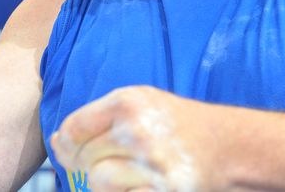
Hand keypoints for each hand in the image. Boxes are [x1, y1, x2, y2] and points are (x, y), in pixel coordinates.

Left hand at [50, 86, 221, 191]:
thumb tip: (56, 141)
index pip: (73, 128)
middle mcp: (139, 129)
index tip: (74, 152)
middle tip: (112, 164)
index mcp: (128, 101)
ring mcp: (152, 163)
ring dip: (106, 185)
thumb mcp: (139, 106)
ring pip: (98, 182)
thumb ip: (96, 119)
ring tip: (126, 176)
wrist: (228, 145)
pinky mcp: (165, 191)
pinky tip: (139, 185)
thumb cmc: (175, 124)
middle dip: (89, 166)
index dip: (66, 145)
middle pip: (84, 158)